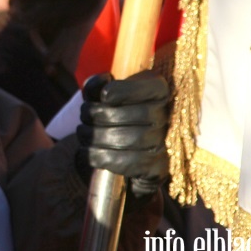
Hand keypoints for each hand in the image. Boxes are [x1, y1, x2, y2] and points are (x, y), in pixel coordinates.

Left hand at [76, 70, 169, 204]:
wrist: (124, 154)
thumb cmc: (110, 116)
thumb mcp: (101, 97)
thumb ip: (96, 87)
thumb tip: (103, 83)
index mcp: (158, 92)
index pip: (152, 88)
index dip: (125, 90)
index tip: (104, 95)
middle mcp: (167, 117)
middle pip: (135, 115)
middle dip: (100, 114)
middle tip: (84, 116)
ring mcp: (164, 143)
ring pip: (129, 139)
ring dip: (96, 136)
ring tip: (83, 132)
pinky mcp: (156, 167)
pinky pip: (126, 162)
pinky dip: (99, 155)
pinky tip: (88, 150)